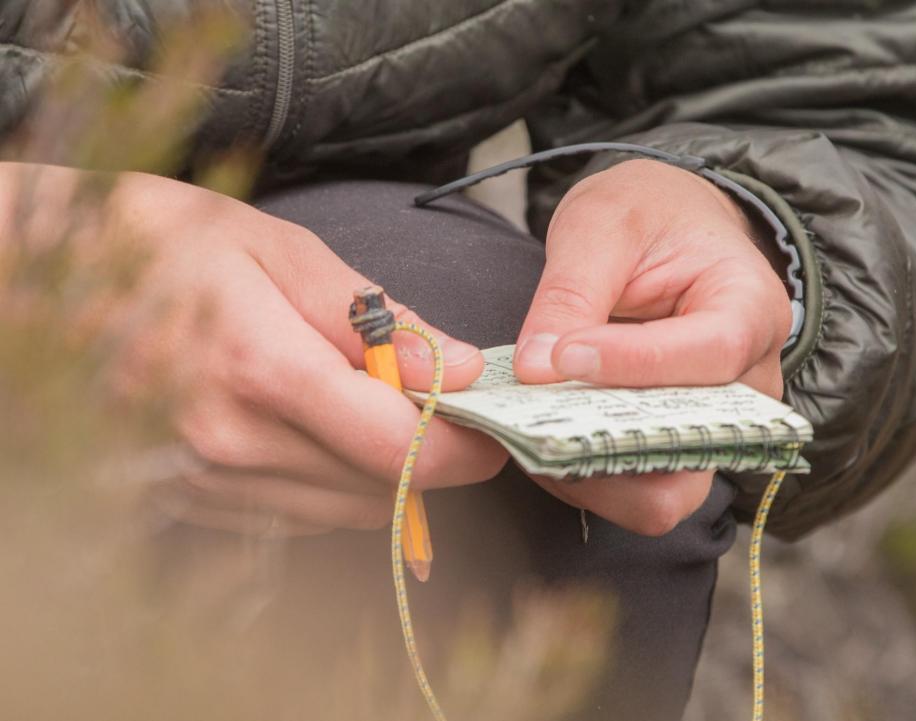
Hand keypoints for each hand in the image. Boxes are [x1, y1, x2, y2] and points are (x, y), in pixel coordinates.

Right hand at [2, 164, 508, 535]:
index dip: (466, 449)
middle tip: (448, 411)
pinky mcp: (182, 497)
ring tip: (381, 411)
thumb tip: (459, 369)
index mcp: (264, 372)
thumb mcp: (281, 251)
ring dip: (383, 474)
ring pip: (340, 510)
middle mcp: (231, 444)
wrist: (38, 275)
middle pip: (379, 490)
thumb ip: (381, 320)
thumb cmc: (163, 242)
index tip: (495, 429)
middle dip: (432, 460)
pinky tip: (321, 431)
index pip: (401, 449)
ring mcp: (201, 480)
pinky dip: (330, 482)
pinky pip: (290, 514)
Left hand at [513, 159, 790, 535]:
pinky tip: (542, 440)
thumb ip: (571, 294)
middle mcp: (750, 382)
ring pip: (669, 489)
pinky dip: (590, 474)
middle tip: (536, 420)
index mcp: (750, 307)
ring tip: (531, 435)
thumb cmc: (650, 215)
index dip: (635, 365)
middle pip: (696, 446)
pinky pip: (641, 486)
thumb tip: (537, 369)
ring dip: (596, 472)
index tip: (563, 358)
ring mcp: (719, 426)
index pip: (710, 352)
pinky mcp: (678, 447)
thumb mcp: (602, 225)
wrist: (671, 230)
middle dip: (613, 442)